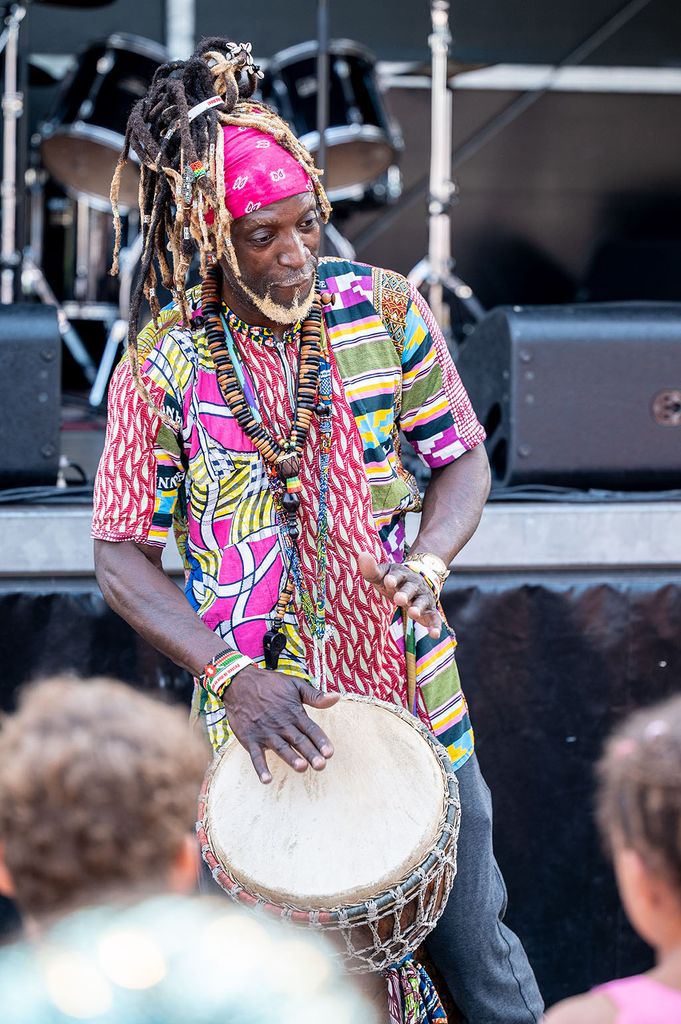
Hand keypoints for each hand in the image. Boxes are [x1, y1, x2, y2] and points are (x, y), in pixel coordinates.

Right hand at [222, 665, 338, 783]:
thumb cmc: (270, 684)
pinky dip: (260, 767)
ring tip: (301, 767)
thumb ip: (315, 695)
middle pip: (298, 741)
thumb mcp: (295, 685)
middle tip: (321, 765)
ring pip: (280, 748)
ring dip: (291, 758)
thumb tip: (337, 697)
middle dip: (310, 753)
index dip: (320, 740)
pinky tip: (266, 779)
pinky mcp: (250, 738)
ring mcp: (265, 732)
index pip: (310, 729)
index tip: (330, 753)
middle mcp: (281, 724)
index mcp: (294, 712)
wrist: (239, 682)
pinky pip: (255, 755)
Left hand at [358, 551, 442, 638]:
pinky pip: (435, 618)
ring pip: (423, 602)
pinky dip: (436, 626)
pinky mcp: (430, 611)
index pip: (397, 575)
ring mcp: (423, 598)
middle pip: (411, 588)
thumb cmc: (393, 580)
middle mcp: (414, 585)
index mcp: (401, 575)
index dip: (393, 578)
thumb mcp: (382, 574)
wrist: (416, 581)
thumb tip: (362, 555)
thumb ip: (371, 570)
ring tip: (412, 613)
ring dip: (418, 607)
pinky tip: (434, 634)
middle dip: (405, 593)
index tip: (388, 581)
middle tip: (398, 599)